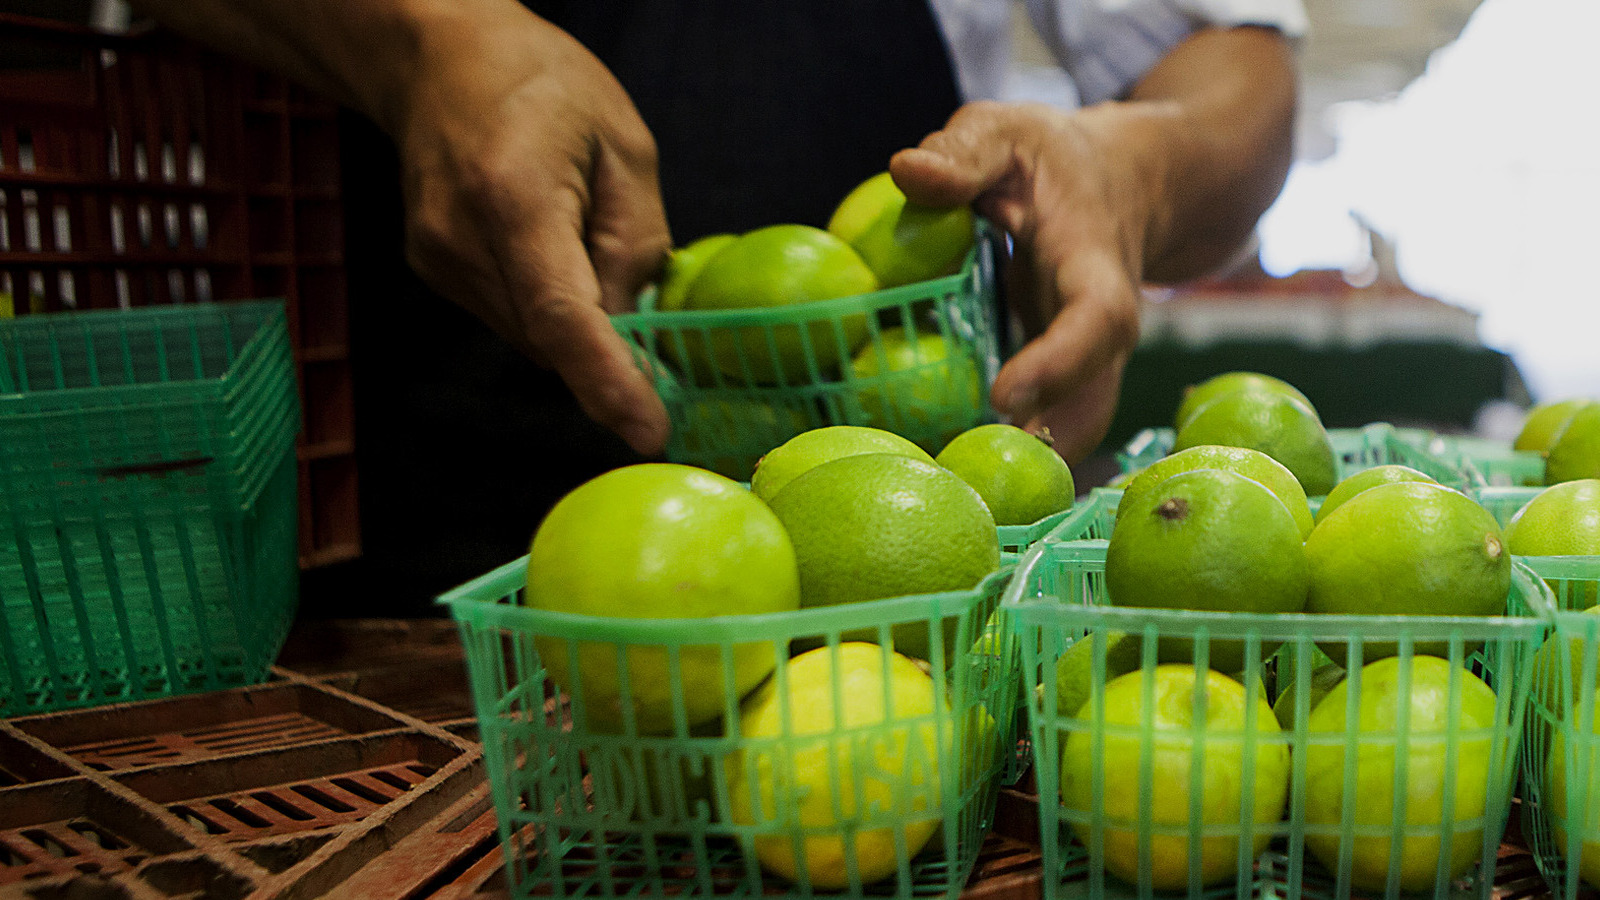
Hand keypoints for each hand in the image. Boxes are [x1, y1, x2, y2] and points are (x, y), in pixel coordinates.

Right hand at [389, 5, 671, 453]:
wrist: (439, 57)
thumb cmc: (541, 84)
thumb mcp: (624, 147)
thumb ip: (636, 243)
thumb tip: (639, 331)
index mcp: (512, 195)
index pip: (562, 314)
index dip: (607, 381)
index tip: (649, 430)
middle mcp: (461, 239)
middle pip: (549, 337)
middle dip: (608, 349)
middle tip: (651, 328)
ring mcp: (437, 260)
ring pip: (532, 336)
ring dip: (577, 322)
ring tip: (585, 243)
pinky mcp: (433, 271)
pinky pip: (512, 317)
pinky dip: (547, 307)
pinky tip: (552, 248)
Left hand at [889, 100, 1154, 462]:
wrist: (1131, 182)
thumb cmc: (1056, 155)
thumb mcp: (1009, 129)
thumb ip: (962, 151)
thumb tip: (904, 171)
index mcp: (1092, 260)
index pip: (1096, 317)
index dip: (1058, 361)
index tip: (1004, 397)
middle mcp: (1103, 323)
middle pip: (1094, 397)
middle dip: (1046, 444)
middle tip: (976, 487)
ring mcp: (1092, 357)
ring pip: (1079, 423)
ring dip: (1029, 465)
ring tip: (960, 497)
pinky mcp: (1071, 375)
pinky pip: (1054, 422)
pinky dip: (1015, 454)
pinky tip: (955, 478)